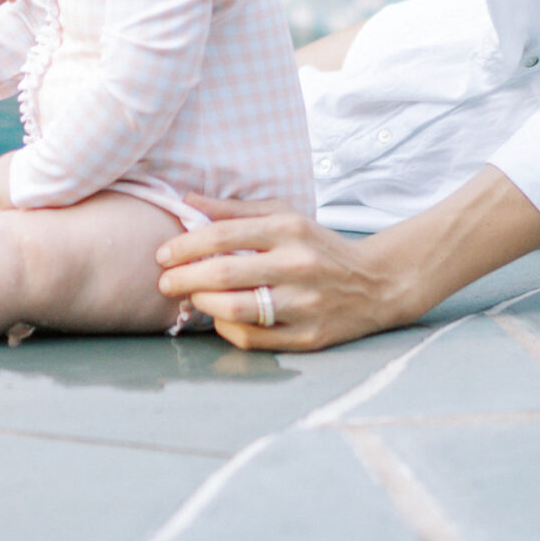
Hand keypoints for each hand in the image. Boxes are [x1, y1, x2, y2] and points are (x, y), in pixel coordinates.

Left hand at [158, 170, 539, 350]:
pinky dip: (228, 330)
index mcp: (289, 230)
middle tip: (163, 282)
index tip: (162, 253)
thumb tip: (186, 201)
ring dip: (203, 306)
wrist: (376, 283)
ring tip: (188, 301)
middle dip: (184, 279)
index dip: (186, 245)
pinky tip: (217, 320)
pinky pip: (255, 339)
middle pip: (226, 274)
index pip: (224, 235)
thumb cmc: (319, 245)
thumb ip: (235, 210)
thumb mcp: (284, 216)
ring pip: (239, 310)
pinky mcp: (310, 338)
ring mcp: (305, 305)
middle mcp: (297, 266)